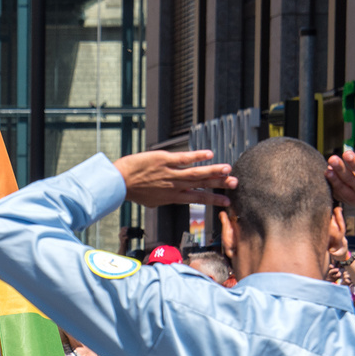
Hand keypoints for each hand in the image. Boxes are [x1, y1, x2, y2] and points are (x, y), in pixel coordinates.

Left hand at [113, 150, 236, 207]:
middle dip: (219, 184)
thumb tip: (171, 198)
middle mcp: (174, 186)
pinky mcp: (165, 160)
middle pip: (201, 185)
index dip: (213, 199)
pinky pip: (184, 158)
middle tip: (234, 183)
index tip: (226, 201)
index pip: (197, 198)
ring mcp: (170, 173)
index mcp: (172, 197)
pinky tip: (209, 154)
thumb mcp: (152, 200)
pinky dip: (197, 156)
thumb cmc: (134, 190)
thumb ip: (165, 198)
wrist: (119, 182)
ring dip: (213, 171)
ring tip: (227, 169)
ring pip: (196, 173)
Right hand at [326, 141, 354, 208]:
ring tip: (347, 154)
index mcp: (352, 197)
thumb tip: (328, 169)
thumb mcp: (351, 194)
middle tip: (332, 159)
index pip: (341, 188)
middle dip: (341, 169)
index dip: (334, 180)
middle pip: (351, 179)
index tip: (327, 171)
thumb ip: (338, 184)